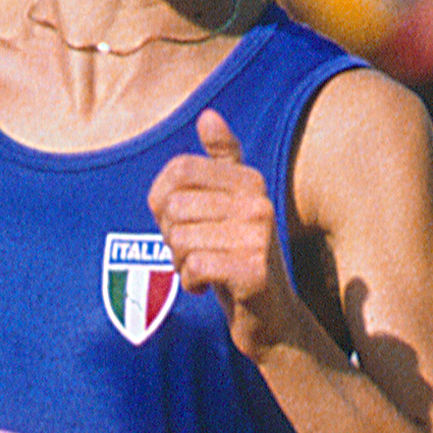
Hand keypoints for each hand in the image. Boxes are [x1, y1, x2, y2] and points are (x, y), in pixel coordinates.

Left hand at [146, 110, 297, 362]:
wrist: (270, 316)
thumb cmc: (238, 256)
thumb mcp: (229, 206)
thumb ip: (221, 162)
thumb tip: (208, 116)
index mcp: (249, 181)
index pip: (179, 171)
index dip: (161, 200)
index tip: (176, 223)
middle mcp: (258, 203)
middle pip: (175, 208)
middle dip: (171, 237)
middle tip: (192, 254)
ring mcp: (259, 237)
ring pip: (181, 239)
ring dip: (180, 262)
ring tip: (202, 270)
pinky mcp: (254, 272)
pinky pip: (194, 266)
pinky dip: (190, 281)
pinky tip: (206, 287)